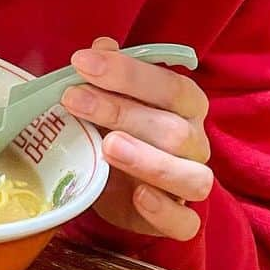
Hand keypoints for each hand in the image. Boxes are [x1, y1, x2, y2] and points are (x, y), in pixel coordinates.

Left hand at [62, 36, 212, 239]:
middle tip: (73, 99)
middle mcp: (195, 141)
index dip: (128, 72)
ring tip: (108, 146)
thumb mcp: (111, 96)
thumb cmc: (122, 126)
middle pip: (172, 129)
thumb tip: (101, 46)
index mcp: (186, 104)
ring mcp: (192, 182)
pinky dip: (164, 212)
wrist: (122, 184)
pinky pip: (186, 222)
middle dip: (120, 111)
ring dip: (148, 161)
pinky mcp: (181, 219)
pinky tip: (138, 196)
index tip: (81, 62)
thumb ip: (110, 73)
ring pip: (191, 176)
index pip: (170, 85)